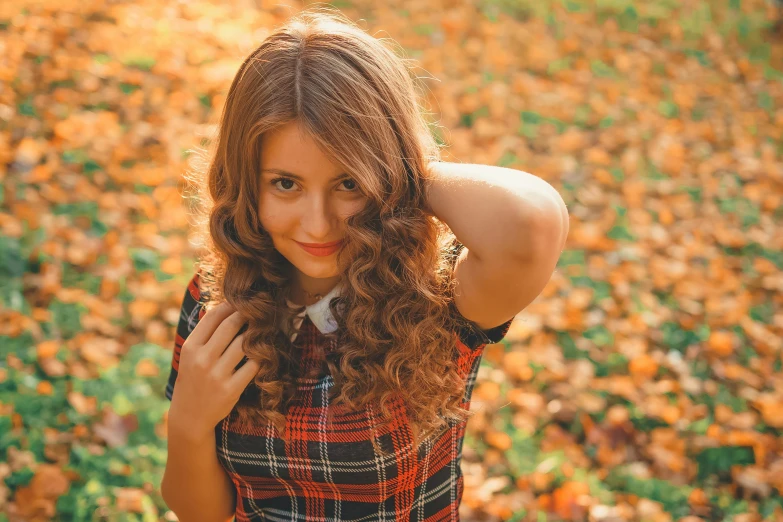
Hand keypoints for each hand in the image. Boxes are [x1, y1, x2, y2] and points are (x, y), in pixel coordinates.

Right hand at [168, 302, 261, 440]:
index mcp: (190, 347)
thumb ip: (204, 333)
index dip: (230, 305)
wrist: (190, 416)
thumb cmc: (193, 379)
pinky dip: (260, 356)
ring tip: (263, 328)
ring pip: (244, 343)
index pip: (213, 316)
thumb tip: (225, 306)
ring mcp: (217, 375)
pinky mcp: (231, 389)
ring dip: (256, 334)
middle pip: (231, 325)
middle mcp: (202, 359)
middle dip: (247, 315)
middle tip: (257, 311)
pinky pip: (253, 365)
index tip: (241, 302)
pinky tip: (263, 351)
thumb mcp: (190, 355)